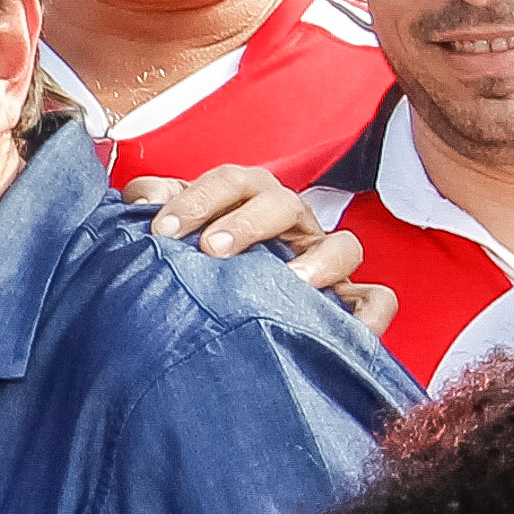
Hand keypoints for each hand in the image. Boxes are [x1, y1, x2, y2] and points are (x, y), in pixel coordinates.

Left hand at [129, 166, 397, 338]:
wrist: (232, 314)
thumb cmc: (206, 262)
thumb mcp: (179, 230)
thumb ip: (159, 206)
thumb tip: (136, 199)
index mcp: (251, 199)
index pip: (230, 182)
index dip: (196, 199)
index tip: (161, 230)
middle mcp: (293, 224)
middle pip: (284, 203)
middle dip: (247, 222)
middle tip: (212, 249)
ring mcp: (325, 261)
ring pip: (343, 244)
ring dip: (319, 260)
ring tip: (292, 282)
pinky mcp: (350, 302)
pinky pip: (377, 300)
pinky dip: (371, 313)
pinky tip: (348, 331)